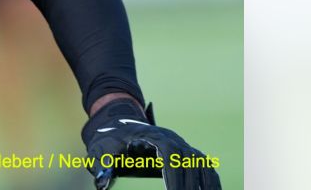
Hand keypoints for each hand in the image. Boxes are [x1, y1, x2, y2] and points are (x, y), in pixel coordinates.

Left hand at [81, 100, 220, 189]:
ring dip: (206, 184)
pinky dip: (211, 181)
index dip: (174, 176)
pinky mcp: (187, 153)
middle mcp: (172, 138)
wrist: (118, 126)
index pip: (169, 155)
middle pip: (189, 160)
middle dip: (190, 185)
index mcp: (152, 136)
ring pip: (201, 164)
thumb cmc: (109, 141)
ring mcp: (181, 145)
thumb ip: (102, 165)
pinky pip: (205, 167)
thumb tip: (102, 185)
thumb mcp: (100, 150)